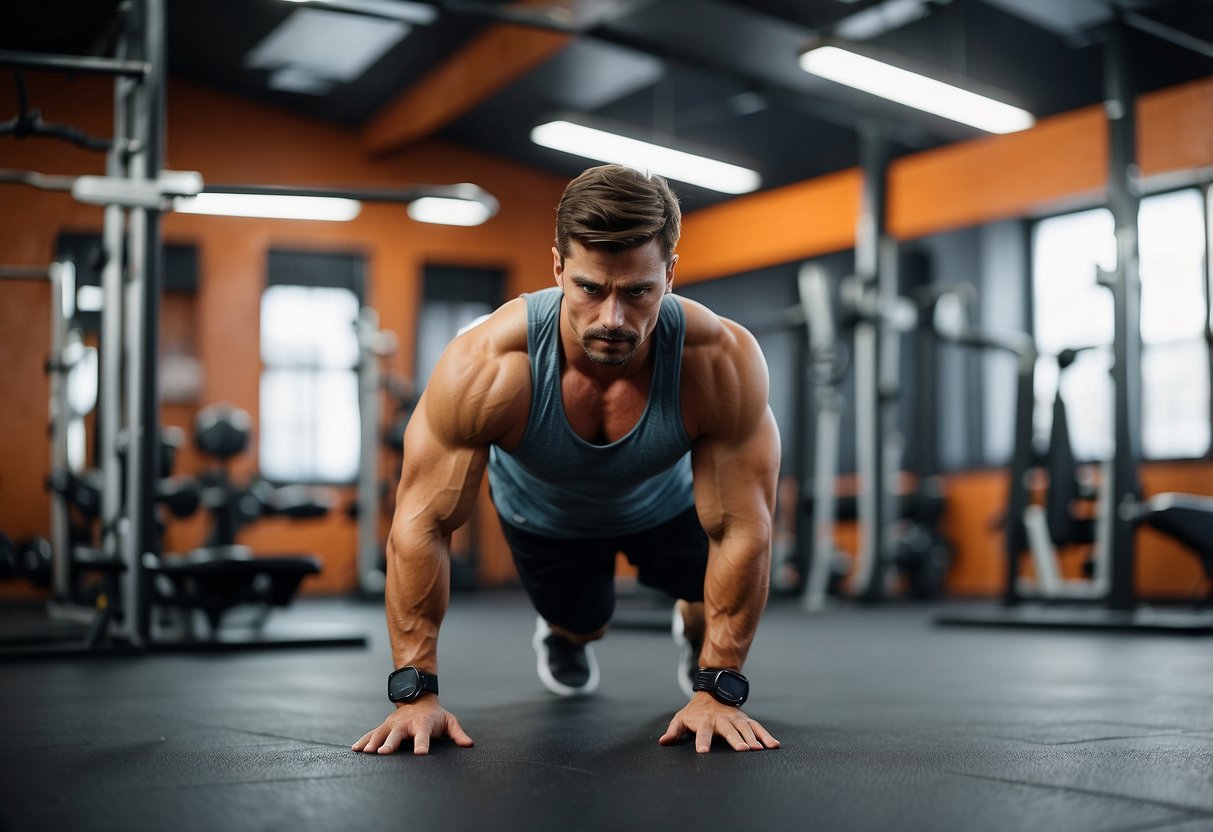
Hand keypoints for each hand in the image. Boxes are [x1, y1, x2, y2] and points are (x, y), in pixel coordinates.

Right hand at [352, 697, 473, 755]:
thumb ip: (458, 734)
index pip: (423, 736)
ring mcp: (392, 724)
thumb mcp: (449, 721)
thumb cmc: (435, 715)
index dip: (422, 745)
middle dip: (391, 743)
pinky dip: (363, 741)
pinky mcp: (384, 726)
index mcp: (423, 724)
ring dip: (373, 742)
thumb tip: (469, 745)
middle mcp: (406, 724)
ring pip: (381, 733)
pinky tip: (356, 750)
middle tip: (385, 753)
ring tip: (367, 752)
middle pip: (397, 735)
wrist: (418, 697)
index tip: (420, 754)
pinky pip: (371, 734)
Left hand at [658, 693, 779, 752]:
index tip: (703, 752)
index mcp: (704, 721)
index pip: (702, 733)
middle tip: (742, 750)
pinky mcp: (745, 719)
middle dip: (735, 739)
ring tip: (759, 749)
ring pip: (745, 728)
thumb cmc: (695, 712)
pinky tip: (773, 745)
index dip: (702, 742)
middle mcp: (721, 719)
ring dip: (752, 739)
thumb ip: (673, 731)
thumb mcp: (681, 718)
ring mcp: (735, 719)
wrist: (712, 691)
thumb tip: (663, 742)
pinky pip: (757, 727)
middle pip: (729, 731)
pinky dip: (765, 735)